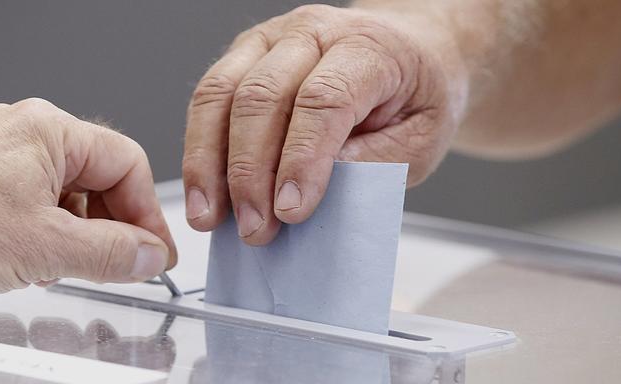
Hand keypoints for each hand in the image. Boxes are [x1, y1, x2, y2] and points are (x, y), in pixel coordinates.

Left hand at [0, 98, 175, 303]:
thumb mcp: (45, 247)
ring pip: (63, 196)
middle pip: (97, 178)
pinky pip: (30, 206)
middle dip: (109, 227)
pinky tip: (30, 263)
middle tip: (119, 266)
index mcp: (47, 130)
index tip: (153, 253)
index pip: (126, 162)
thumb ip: (110, 253)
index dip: (146, 213)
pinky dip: (42, 236)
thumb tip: (148, 254)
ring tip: (61, 267)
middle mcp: (23, 135)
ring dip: (74, 236)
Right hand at [183, 5, 465, 244]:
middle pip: (262, 97)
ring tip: (211, 217)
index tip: (291, 211)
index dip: (302, 159)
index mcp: (367, 46)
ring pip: (220, 95)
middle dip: (250, 172)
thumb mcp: (421, 139)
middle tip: (254, 228)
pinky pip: (207, 99)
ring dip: (210, 163)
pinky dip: (199, 151)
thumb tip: (318, 191)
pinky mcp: (243, 57)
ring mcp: (269, 40)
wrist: (411, 54)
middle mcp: (311, 32)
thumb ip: (374, 163)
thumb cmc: (417, 95)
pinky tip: (204, 192)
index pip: (324, 100)